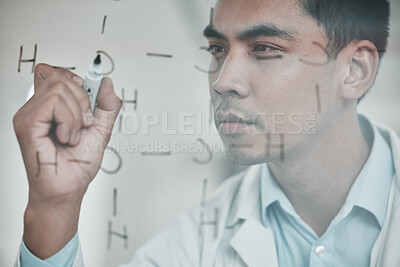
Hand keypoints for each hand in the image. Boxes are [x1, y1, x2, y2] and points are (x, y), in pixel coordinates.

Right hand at [13, 63, 121, 257]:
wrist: (68, 190)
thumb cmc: (78, 165)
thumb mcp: (102, 129)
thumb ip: (107, 105)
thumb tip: (106, 81)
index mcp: (50, 106)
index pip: (57, 72)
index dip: (77, 82)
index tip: (89, 104)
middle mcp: (37, 107)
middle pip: (61, 76)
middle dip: (83, 100)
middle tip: (84, 124)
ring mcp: (28, 114)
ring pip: (59, 88)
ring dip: (77, 115)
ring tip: (73, 136)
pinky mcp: (27, 124)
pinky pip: (54, 103)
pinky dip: (69, 122)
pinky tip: (66, 138)